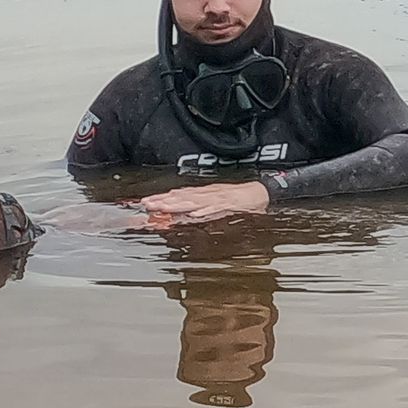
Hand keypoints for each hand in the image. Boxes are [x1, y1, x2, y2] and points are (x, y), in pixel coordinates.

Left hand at [134, 181, 270, 226]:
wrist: (261, 192)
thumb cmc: (239, 199)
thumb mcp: (217, 201)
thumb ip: (201, 207)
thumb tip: (185, 213)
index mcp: (203, 194)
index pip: (179, 195)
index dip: (162, 198)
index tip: (146, 202)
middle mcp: (207, 194)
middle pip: (182, 198)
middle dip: (163, 201)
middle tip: (146, 204)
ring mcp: (217, 199)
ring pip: (194, 202)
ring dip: (178, 205)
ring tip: (163, 208)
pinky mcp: (229, 205)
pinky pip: (216, 209)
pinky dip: (205, 211)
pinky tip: (194, 215)